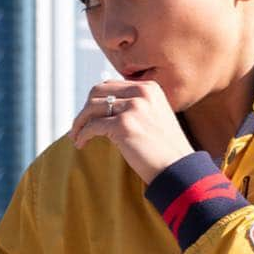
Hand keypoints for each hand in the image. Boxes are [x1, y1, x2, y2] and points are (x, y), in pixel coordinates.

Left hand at [69, 79, 194, 184]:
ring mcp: (133, 108)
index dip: (95, 100)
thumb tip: (100, 106)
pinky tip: (81, 143)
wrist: (177, 168)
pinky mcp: (124, 125)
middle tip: (78, 126)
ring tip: (76, 136)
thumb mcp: (154, 116)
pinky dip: (82, 135)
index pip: (111, 85)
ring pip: (91, 108)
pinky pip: (92, 126)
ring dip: (79, 123)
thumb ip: (134, 105)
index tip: (88, 116)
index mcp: (149, 87)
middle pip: (97, 92)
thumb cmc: (164, 148)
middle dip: (84, 109)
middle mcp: (142, 93)